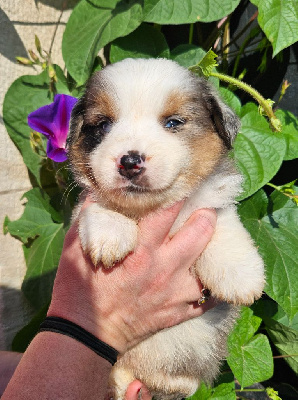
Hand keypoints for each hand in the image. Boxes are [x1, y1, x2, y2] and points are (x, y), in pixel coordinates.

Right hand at [48, 200, 216, 353]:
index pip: (168, 211)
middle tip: (206, 209)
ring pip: (208, 265)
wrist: (85, 335)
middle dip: (206, 216)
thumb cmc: (79, 290)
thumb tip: (96, 194)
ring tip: (209, 239)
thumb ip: (89, 218)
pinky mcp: (178, 312)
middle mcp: (164, 269)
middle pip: (199, 233)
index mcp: (141, 250)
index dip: (178, 194)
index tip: (183, 186)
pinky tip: (211, 277)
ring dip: (211, 248)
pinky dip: (212, 287)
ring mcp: (175, 293)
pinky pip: (208, 300)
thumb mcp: (75, 248)